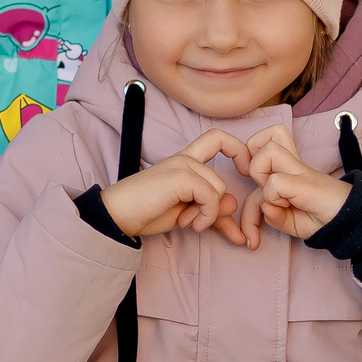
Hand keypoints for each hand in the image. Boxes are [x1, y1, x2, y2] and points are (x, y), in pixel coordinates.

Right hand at [99, 130, 250, 243]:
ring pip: (219, 187)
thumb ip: (211, 210)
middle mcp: (184, 158)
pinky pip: (211, 197)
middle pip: (223, 162)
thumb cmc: (146, 212)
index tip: (243, 170)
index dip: (238, 148)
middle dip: (224, 193)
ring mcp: (181, 165)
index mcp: (184, 162)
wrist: (117, 215)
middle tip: (205, 216)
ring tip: (188, 222)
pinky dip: (205, 216)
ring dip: (209, 213)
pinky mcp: (180, 176)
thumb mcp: (187, 213)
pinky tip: (187, 223)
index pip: (217, 138)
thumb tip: (234, 205)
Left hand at [240, 124, 351, 242]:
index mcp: (287, 170)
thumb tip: (264, 206)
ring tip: (277, 196)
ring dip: (262, 176)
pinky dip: (275, 198)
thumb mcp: (289, 222)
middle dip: (250, 161)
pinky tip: (290, 206)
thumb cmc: (320, 219)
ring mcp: (298, 170)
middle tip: (261, 184)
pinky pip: (275, 182)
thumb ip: (272, 216)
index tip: (255, 188)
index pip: (260, 148)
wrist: (353, 222)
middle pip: (263, 139)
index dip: (248, 163)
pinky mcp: (304, 181)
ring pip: (267, 152)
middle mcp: (291, 165)